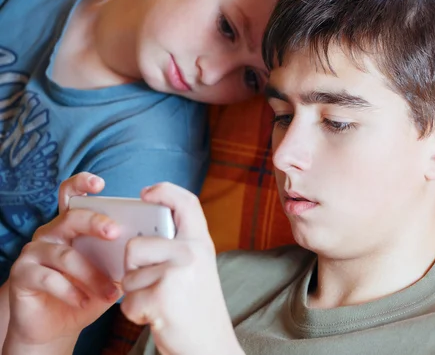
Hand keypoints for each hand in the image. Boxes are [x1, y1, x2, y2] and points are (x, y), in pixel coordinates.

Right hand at [4, 173, 121, 352]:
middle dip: (95, 222)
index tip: (100, 183)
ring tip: (110, 292)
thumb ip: (121, 256)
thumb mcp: (109, 273)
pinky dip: (70, 290)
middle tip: (116, 233)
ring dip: (92, 274)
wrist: (55, 327)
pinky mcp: (22, 274)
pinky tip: (84, 301)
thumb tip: (147, 245)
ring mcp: (34, 252)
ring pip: (66, 255)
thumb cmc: (87, 293)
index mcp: (72, 226)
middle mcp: (52, 233)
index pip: (72, 195)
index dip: (82, 183)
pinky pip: (47, 277)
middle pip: (71, 218)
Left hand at [120, 183, 241, 354]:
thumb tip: (137, 233)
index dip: (164, 191)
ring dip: (136, 294)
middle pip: (136, 245)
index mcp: (201, 244)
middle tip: (155, 285)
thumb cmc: (196, 310)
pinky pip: (128, 300)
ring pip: (129, 275)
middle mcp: (192, 253)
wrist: (211, 348)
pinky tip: (157, 317)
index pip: (186, 202)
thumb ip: (176, 249)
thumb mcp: (196, 270)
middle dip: (134, 269)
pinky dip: (135, 314)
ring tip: (161, 304)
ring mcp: (177, 274)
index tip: (145, 193)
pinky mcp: (161, 297)